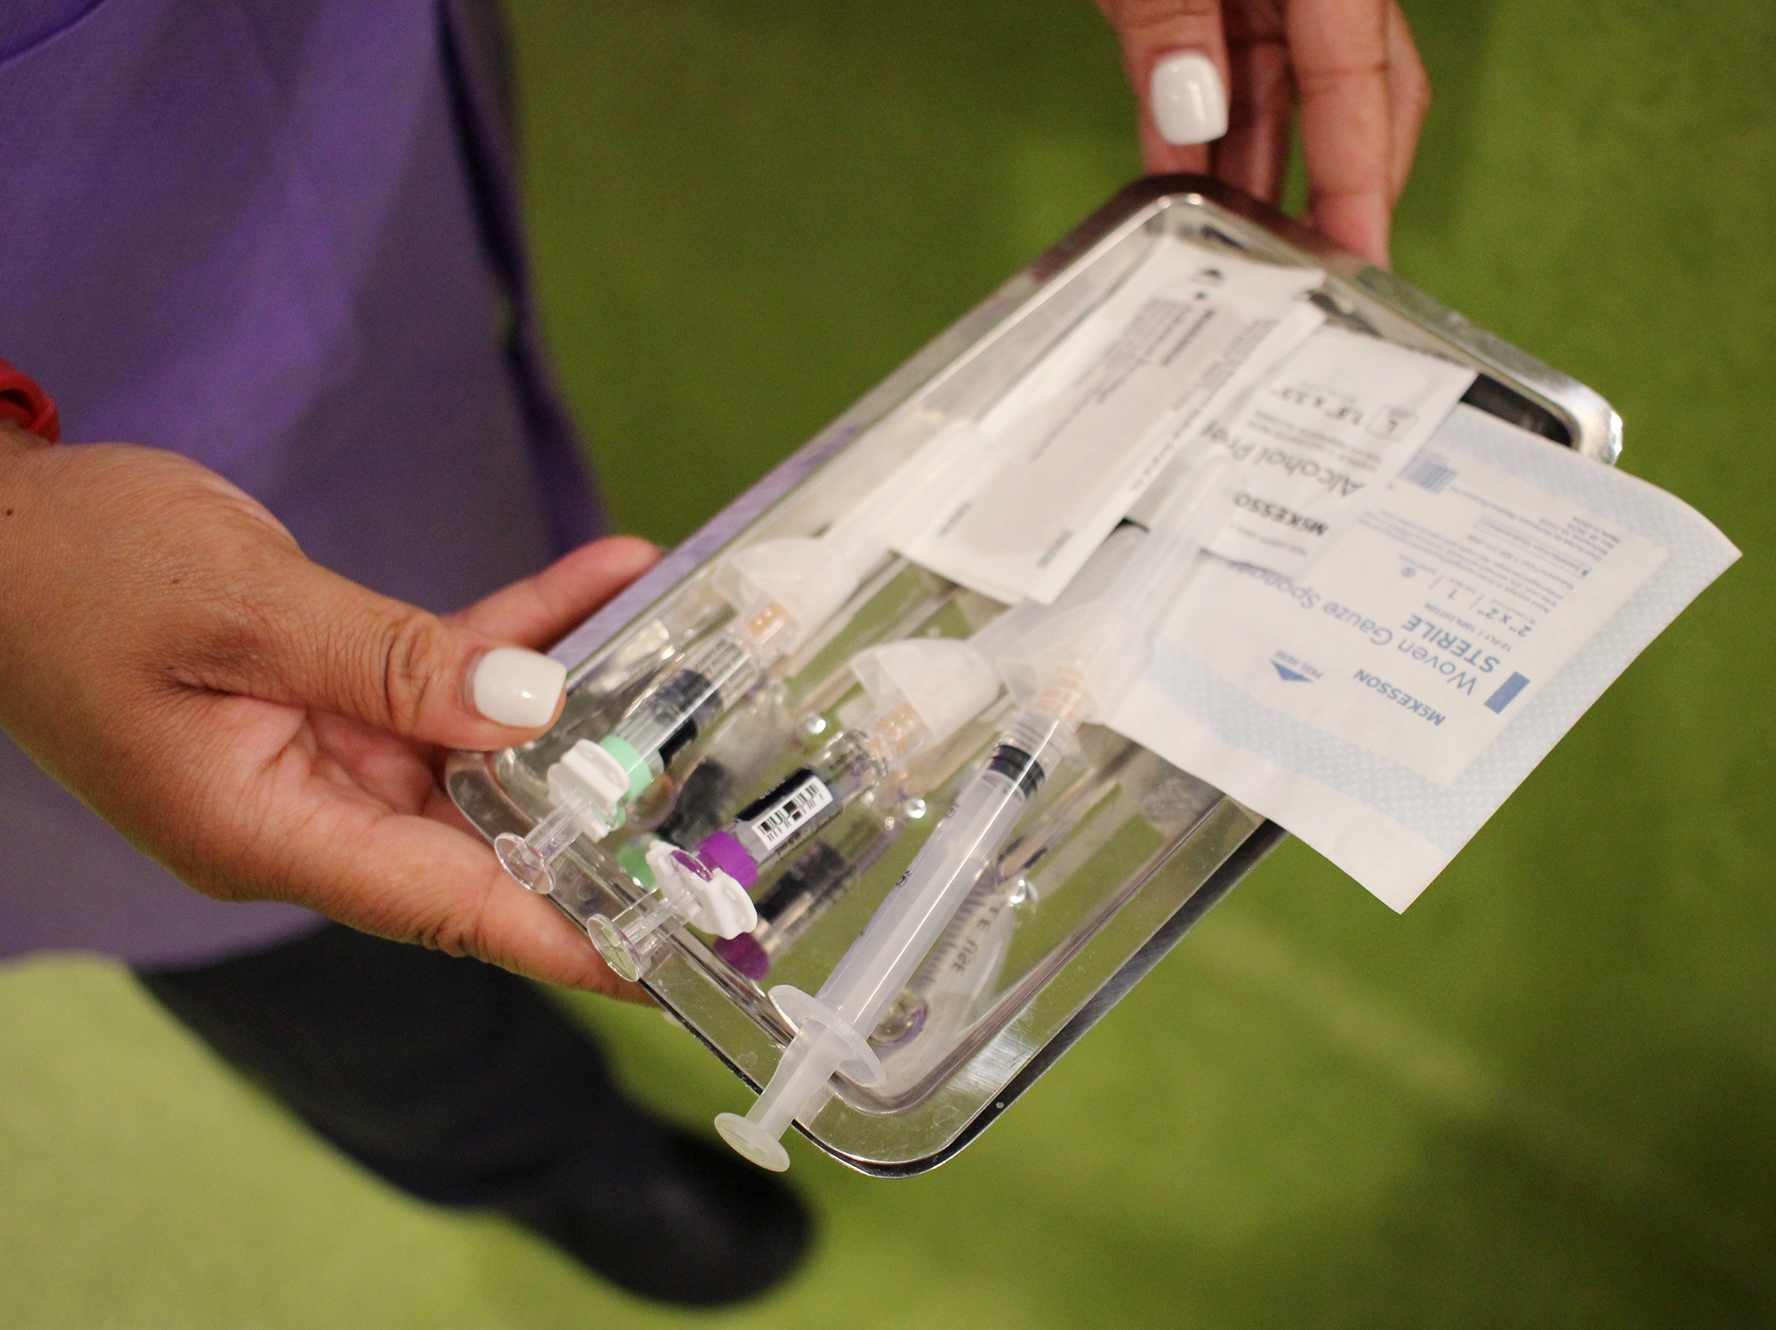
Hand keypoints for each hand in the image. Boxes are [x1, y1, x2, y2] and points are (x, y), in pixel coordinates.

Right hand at [0, 423, 658, 995]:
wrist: (0, 526)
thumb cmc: (78, 574)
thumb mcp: (241, 612)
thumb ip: (392, 664)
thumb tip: (529, 708)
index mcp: (266, 829)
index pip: (448, 906)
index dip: (564, 936)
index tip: (666, 963)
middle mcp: (310, 812)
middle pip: (486, 841)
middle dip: (602, 825)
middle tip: (724, 820)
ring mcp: (329, 756)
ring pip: (488, 750)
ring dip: (582, 701)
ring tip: (689, 657)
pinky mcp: (340, 695)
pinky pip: (455, 675)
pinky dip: (525, 633)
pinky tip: (606, 579)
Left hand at [1096, 0, 1430, 266]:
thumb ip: (1172, 20)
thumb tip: (1192, 114)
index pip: (1362, 90)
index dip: (1363, 189)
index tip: (1360, 268)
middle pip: (1347, 103)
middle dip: (1328, 197)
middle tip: (1300, 283)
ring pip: (1273, 98)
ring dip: (1248, 177)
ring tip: (1226, 254)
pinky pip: (1217, 71)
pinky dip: (1196, 132)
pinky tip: (1178, 189)